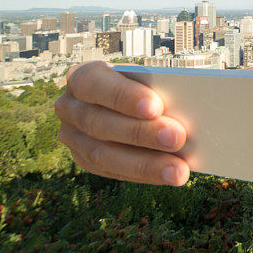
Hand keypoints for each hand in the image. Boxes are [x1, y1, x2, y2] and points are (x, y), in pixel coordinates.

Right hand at [55, 61, 189, 185]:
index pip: (96, 84)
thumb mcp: (141, 79)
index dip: (124, 96)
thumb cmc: (136, 84)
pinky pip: (113, 172)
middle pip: (100, 123)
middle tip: (178, 138)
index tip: (156, 107)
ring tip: (179, 170)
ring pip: (103, 155)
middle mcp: (69, 107)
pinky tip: (168, 175)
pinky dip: (144, 174)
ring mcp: (72, 137)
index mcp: (81, 76)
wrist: (120, 100)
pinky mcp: (84, 160)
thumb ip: (154, 90)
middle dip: (141, 133)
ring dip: (145, 164)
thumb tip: (184, 109)